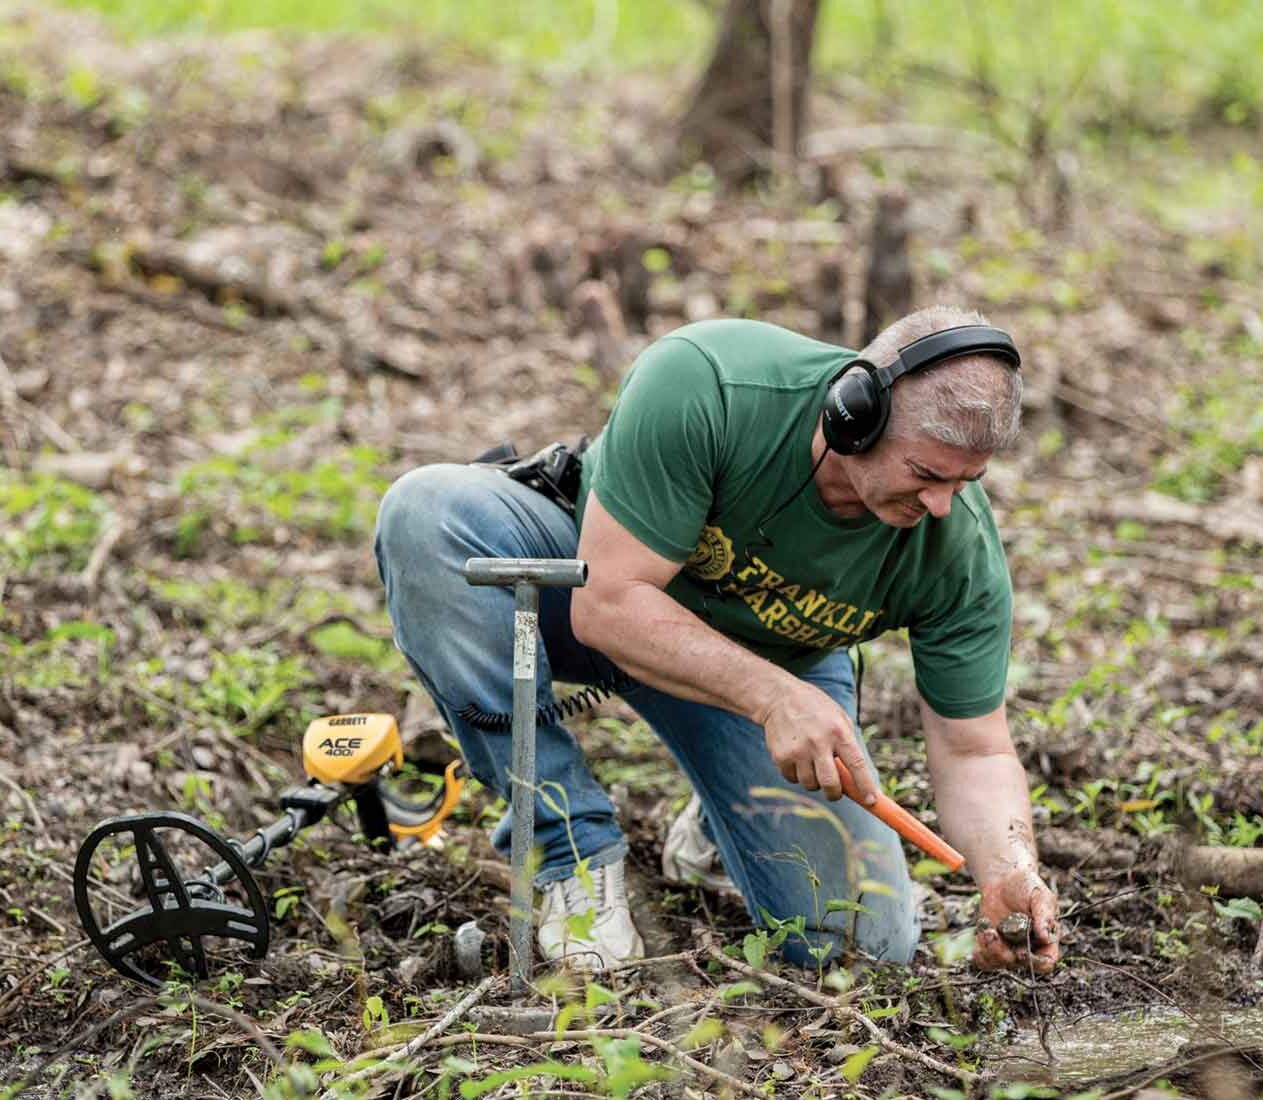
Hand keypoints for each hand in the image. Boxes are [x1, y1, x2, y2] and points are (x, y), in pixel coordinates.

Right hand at [757, 680, 878, 803]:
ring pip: (810, 784)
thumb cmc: (816, 711)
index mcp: (838, 732)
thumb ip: (848, 746)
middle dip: (835, 794)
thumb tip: (856, 780)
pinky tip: (797, 760)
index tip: (871, 801)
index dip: (865, 786)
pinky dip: (797, 776)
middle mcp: (818, 742)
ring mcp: (798, 750)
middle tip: (835, 792)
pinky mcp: (781, 756)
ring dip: (814, 782)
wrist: (779, 698)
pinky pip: (792, 779)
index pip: (856, 765)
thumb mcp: (839, 719)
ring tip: (812, 765)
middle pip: (830, 783)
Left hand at [973, 866, 1059, 973]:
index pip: (1046, 962)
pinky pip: (984, 959)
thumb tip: (1046, 937)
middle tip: (994, 935)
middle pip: (1019, 965)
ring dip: (990, 951)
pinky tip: (980, 935)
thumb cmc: (1027, 886)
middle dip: (1005, 954)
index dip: (1036, 963)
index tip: (1023, 951)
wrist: (1004, 879)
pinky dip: (979, 952)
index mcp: (1045, 941)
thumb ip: (1045, 916)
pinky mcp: (991, 944)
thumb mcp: (1041, 897)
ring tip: (987, 931)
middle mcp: (1027, 948)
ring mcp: (1008, 947)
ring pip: (1000, 964)